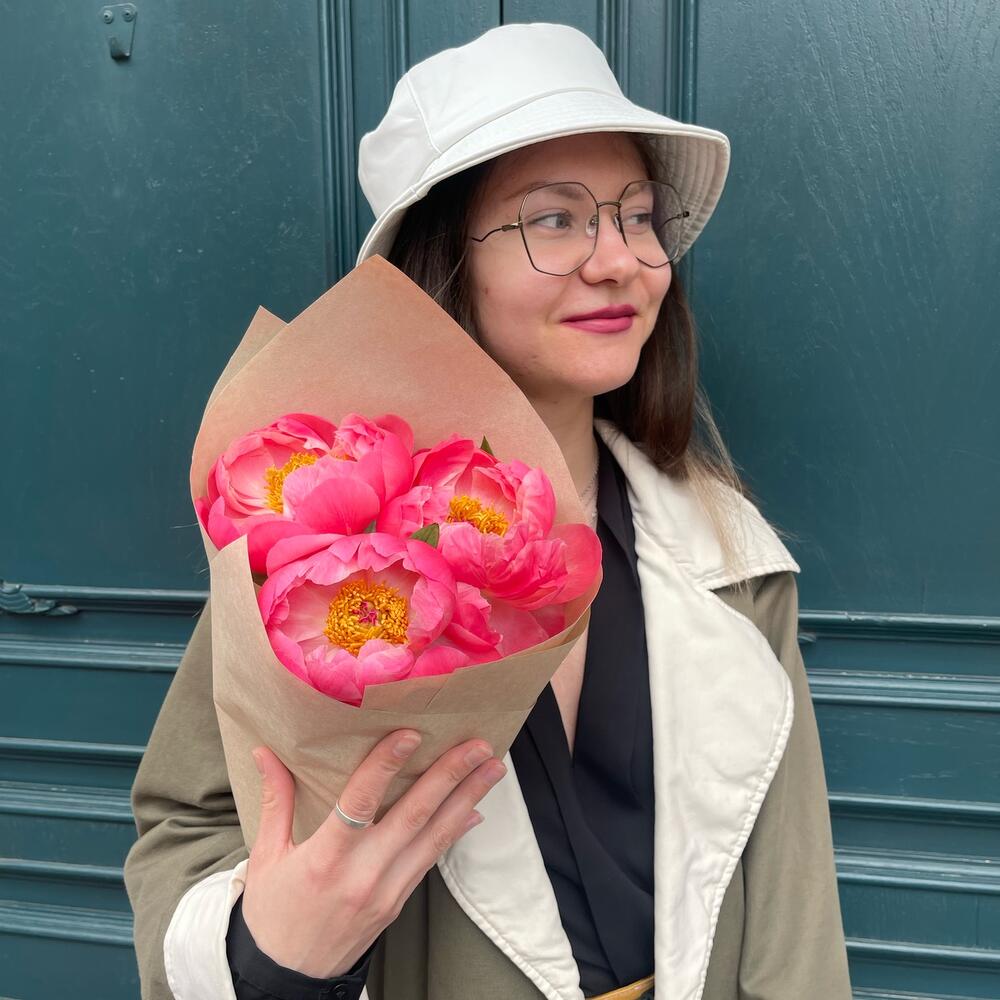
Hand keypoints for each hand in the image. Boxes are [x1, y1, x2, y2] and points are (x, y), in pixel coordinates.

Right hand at [241, 731, 505, 977]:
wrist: (287, 980)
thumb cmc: (272, 915)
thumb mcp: (266, 856)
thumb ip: (276, 799)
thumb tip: (265, 752)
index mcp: (325, 858)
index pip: (361, 802)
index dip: (386, 766)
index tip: (410, 735)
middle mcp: (362, 875)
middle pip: (413, 816)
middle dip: (450, 776)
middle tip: (478, 746)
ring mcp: (386, 891)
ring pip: (433, 837)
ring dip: (467, 799)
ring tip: (492, 769)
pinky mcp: (398, 903)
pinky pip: (431, 860)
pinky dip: (454, 832)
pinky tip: (473, 809)